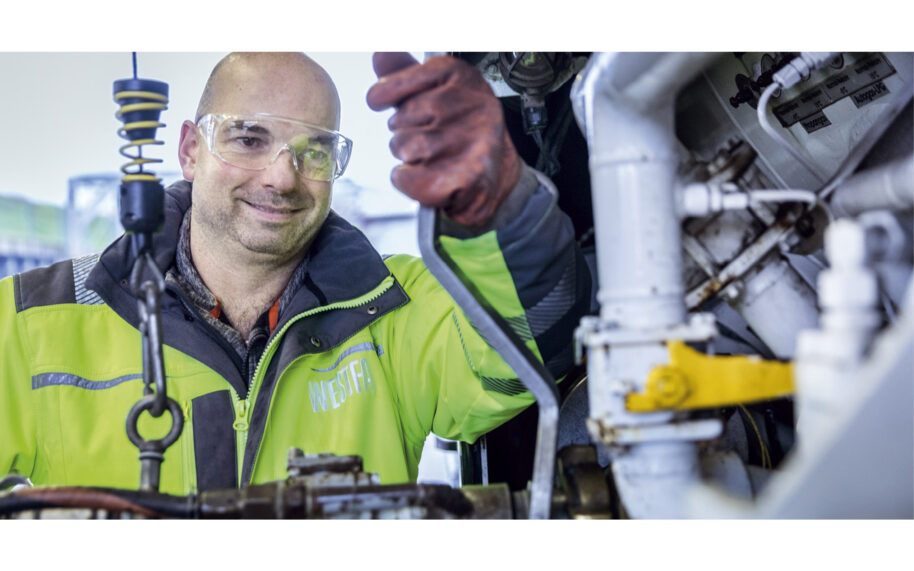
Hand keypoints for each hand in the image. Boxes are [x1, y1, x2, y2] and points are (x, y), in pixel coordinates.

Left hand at [366, 52, 521, 227]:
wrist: (496, 172)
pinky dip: (409, 181)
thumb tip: (381, 54)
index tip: (381, 99)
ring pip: (402, 147)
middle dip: (405, 133)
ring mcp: (470, 141)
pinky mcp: (465, 177)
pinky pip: (404, 177)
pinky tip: (432, 176)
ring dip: (409, 158)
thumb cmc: (459, 130)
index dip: (385, 95)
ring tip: (435, 157)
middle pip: (398, 119)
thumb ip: (404, 73)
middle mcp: (470, 104)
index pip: (397, 82)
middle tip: (431, 138)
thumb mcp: (434, 92)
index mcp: (460, 76)